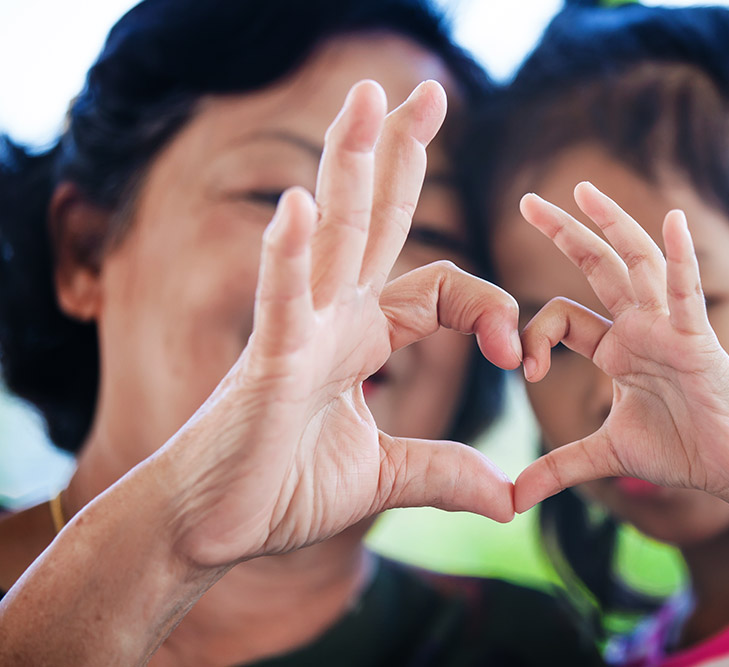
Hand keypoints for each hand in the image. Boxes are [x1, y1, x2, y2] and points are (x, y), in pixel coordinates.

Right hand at [162, 80, 520, 567]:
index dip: (489, 308)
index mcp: (363, 337)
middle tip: (426, 89)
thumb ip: (445, 472)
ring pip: (332, 237)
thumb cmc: (281, 490)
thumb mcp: (385, 478)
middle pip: (374, 221)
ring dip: (349, 165)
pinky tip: (299, 206)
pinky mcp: (266, 363)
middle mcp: (333, 318)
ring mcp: (298, 332)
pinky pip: (281, 301)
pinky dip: (289, 255)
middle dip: (400, 154)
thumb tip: (508, 498)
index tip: (515, 356)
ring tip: (367, 96)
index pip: (442, 289)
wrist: (211, 527)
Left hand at [513, 182, 728, 512]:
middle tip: (528, 201)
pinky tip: (672, 220)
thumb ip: (559, 467)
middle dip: (564, 233)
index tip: (524, 370)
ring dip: (611, 225)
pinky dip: (680, 257)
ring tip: (583, 190)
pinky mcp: (697, 339)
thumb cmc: (681, 451)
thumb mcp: (606, 455)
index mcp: (616, 347)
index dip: (534, 334)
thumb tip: (512, 499)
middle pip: (597, 267)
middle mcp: (639, 328)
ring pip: (637, 264)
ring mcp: (668, 328)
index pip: (563, 317)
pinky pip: (687, 292)